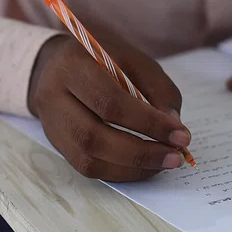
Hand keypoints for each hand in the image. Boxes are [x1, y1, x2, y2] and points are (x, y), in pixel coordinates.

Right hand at [28, 32, 190, 181]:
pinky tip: (143, 167)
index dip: (148, 123)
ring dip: (132, 168)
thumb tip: (173, 128)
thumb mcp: (135, 61)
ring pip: (88, 159)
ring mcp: (50, 124)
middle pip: (94, 137)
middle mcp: (53, 97)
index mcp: (73, 66)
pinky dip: (120, 172)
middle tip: (174, 157)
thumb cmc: (102, 60)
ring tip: (162, 164)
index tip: (181, 136)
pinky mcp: (57, 144)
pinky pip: (87, 167)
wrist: (59, 65)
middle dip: (141, 153)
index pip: (110, 102)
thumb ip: (158, 90)